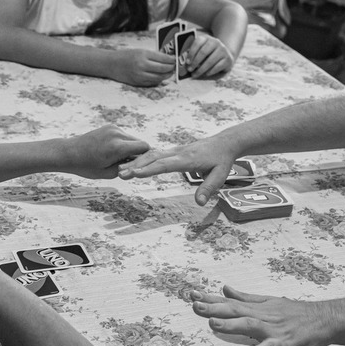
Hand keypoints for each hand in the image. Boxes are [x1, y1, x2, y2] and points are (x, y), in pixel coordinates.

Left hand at [61, 125, 149, 177]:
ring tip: (118, 158)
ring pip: (132, 139)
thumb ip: (127, 168)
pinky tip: (112, 151)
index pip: (144, 147)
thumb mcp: (109, 173)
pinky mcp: (110, 126)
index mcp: (117, 147)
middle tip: (129, 164)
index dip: (145, 157)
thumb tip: (140, 163)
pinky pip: (123, 136)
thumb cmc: (87, 166)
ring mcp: (113, 128)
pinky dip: (123, 143)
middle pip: (140, 142)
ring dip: (130, 148)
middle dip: (138, 153)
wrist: (69, 153)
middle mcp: (117, 134)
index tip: (141, 165)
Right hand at [113, 48, 175, 86]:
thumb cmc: (126, 55)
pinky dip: (158, 80)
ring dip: (166, 75)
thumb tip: (168, 59)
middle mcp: (141, 65)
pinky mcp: (138, 83)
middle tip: (174, 66)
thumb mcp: (139, 51)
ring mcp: (140, 75)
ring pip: (159, 78)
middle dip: (171, 68)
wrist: (111, 64)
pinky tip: (160, 77)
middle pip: (163, 69)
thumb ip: (153, 56)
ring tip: (170, 72)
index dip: (171, 60)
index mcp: (143, 54)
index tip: (175, 59)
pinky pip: (152, 83)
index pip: (163, 58)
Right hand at [117, 135, 238, 204]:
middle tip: (120, 175)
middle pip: (153, 158)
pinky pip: (155, 154)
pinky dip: (142, 159)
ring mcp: (174, 150)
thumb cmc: (221, 160)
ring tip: (120, 171)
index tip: (135, 174)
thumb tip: (199, 202)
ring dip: (136, 162)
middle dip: (136, 166)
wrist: (223, 143)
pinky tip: (131, 165)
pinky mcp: (173, 151)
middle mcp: (178, 153)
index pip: (165, 164)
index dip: (149, 169)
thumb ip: (208, 188)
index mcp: (187, 159)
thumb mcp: (220, 175)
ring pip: (152, 154)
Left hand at [182, 33, 233, 78]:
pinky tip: (205, 74)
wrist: (226, 54)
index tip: (187, 62)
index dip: (191, 53)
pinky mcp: (228, 59)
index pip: (197, 43)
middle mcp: (216, 42)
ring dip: (201, 69)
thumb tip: (183, 58)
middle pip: (203, 52)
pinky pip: (217, 67)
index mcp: (207, 38)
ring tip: (195, 74)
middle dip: (195, 62)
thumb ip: (193, 52)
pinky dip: (210, 71)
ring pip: (210, 61)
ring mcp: (223, 50)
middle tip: (190, 70)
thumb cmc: (209, 53)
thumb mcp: (201, 48)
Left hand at [191, 284, 333, 345]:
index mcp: (257, 307)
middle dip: (214, 309)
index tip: (192, 294)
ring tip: (213, 324)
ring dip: (231, 325)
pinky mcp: (285, 343)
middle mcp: (262, 315)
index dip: (211, 299)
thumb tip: (225, 289)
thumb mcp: (269, 301)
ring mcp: (273, 329)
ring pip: (249, 326)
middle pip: (236, 311)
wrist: (325, 319)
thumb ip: (246, 297)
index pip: (230, 302)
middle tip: (194, 305)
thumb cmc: (296, 313)